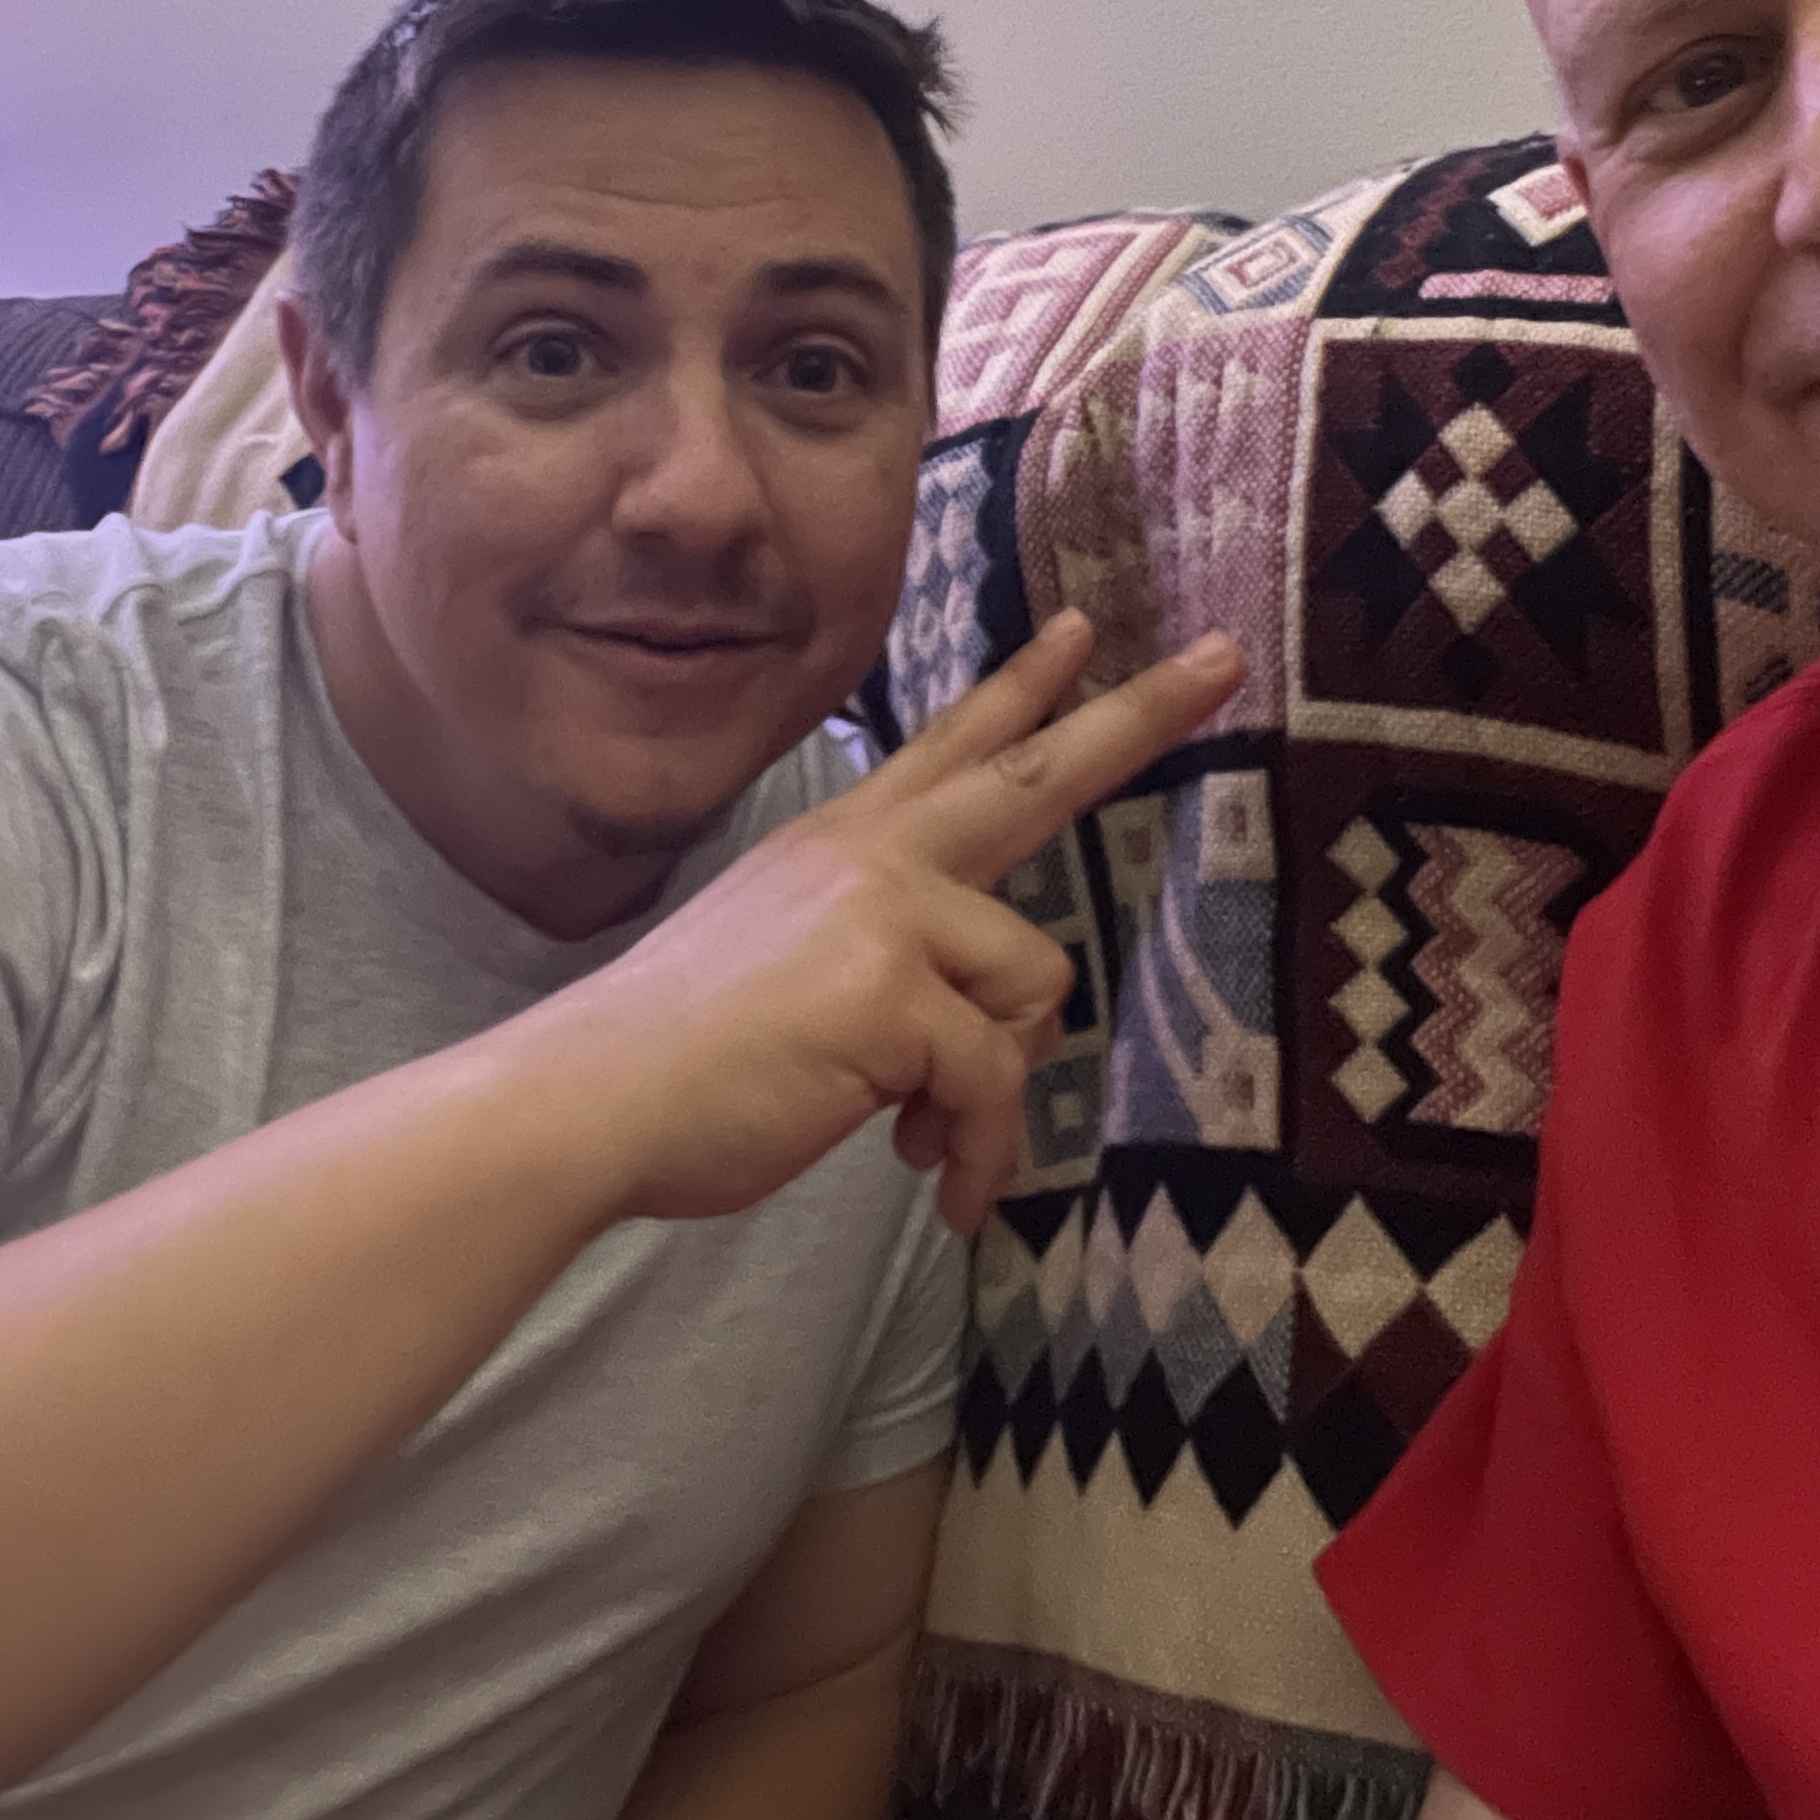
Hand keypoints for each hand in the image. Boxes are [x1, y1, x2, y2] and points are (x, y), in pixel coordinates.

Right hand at [513, 615, 1244, 1233]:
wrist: (593, 1097)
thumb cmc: (687, 1061)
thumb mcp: (800, 978)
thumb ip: (902, 974)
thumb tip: (1000, 1035)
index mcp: (845, 844)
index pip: (952, 748)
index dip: (1022, 689)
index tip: (1081, 631)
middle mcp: (873, 856)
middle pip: (1035, 775)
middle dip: (1137, 717)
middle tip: (1225, 657)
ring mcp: (886, 913)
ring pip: (1031, 992)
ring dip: (994, 1092)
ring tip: (928, 1142)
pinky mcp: (896, 993)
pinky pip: (997, 1083)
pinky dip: (978, 1152)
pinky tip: (939, 1189)